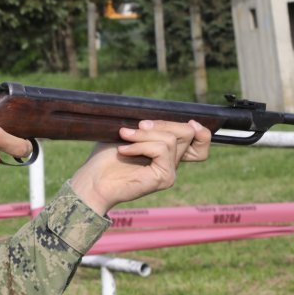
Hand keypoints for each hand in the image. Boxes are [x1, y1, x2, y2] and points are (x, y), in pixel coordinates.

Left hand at [70, 120, 210, 214]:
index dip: (201, 131)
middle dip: (161, 123)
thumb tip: (164, 114)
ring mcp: (170, 171)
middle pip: (188, 133)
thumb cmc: (105, 157)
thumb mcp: (128, 133)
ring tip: (124, 137)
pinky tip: (124, 150)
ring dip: (144, 135)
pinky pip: (162, 150)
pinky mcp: (165, 178)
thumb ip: (148, 126)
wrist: (92, 180)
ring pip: (171, 139)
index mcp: (166, 152)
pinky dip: (141, 146)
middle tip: (137, 126)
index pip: (199, 142)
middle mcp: (172, 162)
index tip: (190, 121)